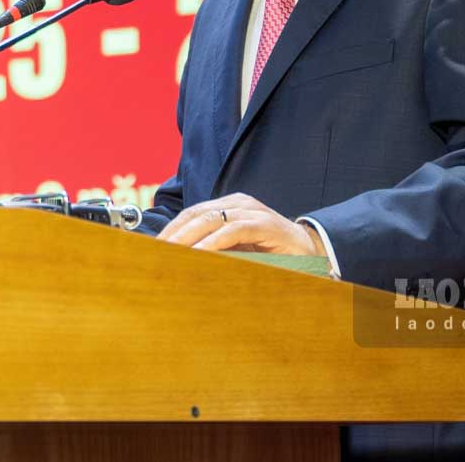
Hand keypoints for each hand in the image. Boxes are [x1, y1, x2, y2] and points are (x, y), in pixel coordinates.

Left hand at [157, 192, 327, 259]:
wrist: (311, 251)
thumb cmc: (270, 251)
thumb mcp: (236, 249)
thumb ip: (213, 249)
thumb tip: (180, 260)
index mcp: (229, 205)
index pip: (192, 213)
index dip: (171, 228)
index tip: (153, 246)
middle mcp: (238, 203)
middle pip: (196, 214)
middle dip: (173, 233)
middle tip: (155, 251)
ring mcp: (251, 211)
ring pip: (210, 219)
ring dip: (187, 238)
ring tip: (170, 252)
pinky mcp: (264, 224)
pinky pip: (232, 231)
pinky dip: (212, 243)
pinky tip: (199, 253)